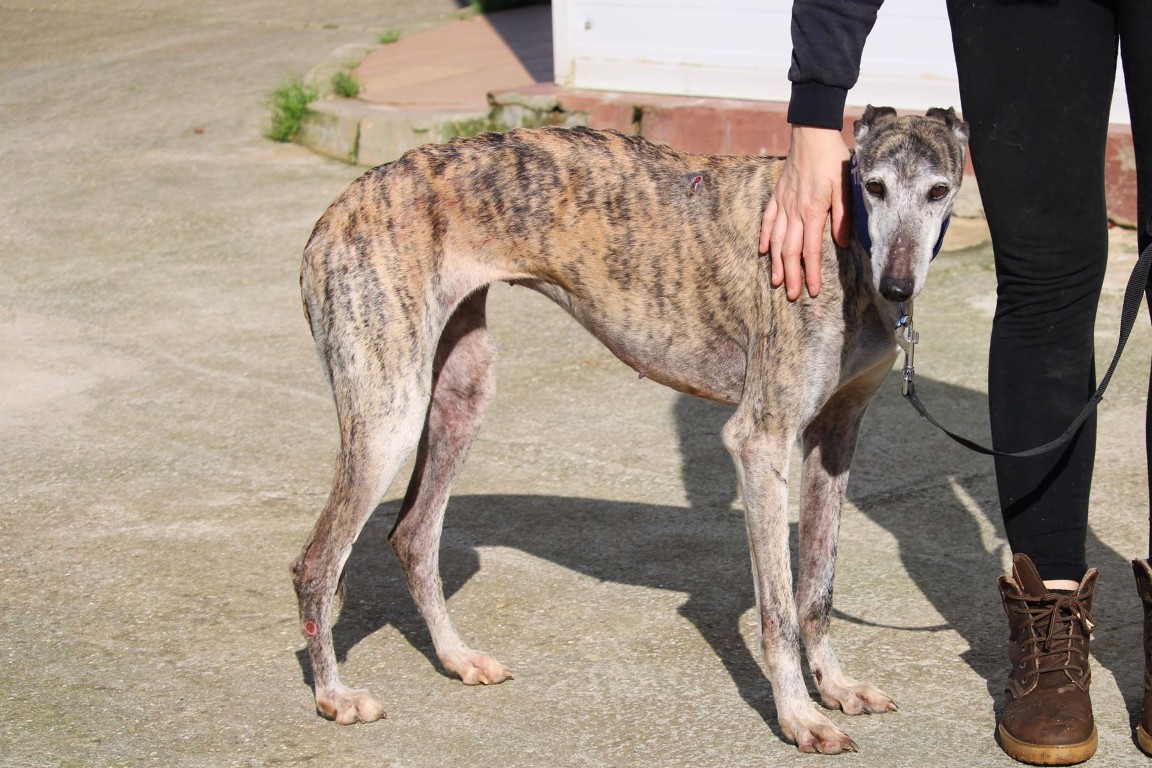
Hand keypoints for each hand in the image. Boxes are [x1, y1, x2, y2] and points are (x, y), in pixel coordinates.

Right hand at [759, 126, 851, 299]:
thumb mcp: (844, 186)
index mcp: (812, 211)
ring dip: (776, 263)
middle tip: (792, 295)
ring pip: (777, 240)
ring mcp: (783, 204)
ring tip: (777, 281)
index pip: (811, 250)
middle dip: (791, 275)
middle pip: (790, 250)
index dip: (811, 272)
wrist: (811, 134)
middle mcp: (794, 211)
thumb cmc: (831, 159)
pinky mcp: (777, 195)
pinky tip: (764, 251)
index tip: (812, 290)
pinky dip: (765, 237)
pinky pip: (768, 220)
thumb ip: (842, 216)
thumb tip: (841, 243)